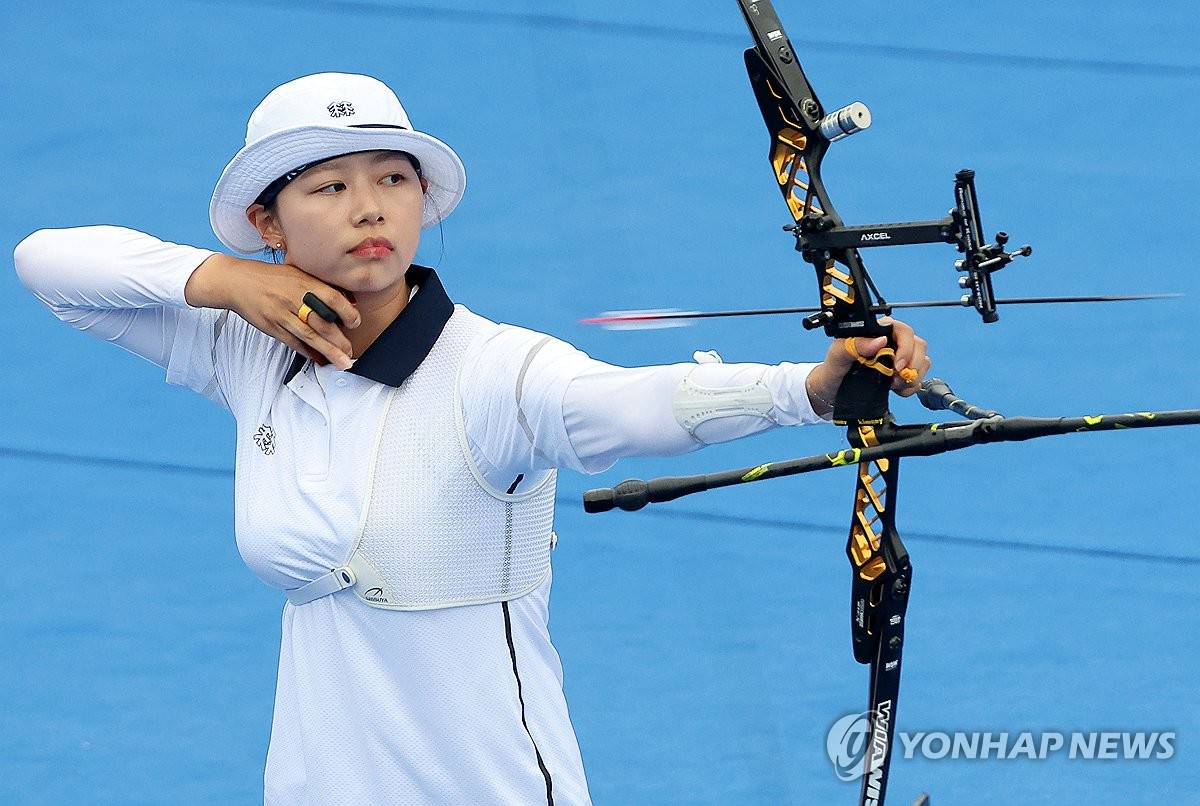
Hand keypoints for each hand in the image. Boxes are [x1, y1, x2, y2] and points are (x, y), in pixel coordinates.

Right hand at [185, 254, 360, 368]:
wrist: (237, 281)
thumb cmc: (270, 277)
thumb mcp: (297, 272)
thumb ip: (320, 286)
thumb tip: (348, 301)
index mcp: (303, 282)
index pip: (332, 298)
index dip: (347, 312)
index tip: (356, 323)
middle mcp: (293, 299)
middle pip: (322, 322)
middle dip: (340, 340)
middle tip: (351, 351)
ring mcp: (281, 315)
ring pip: (309, 336)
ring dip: (329, 351)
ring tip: (343, 362)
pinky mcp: (272, 327)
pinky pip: (293, 343)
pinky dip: (308, 352)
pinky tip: (319, 359)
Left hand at [805, 317, 929, 415]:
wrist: (831, 393)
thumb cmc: (832, 370)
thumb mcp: (836, 355)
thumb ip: (854, 345)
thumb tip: (879, 341)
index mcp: (877, 331)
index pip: (903, 330)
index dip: (906, 347)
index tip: (897, 365)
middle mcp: (891, 342)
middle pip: (918, 345)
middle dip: (912, 364)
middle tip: (895, 378)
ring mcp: (898, 358)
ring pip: (922, 361)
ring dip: (912, 376)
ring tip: (893, 385)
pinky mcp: (901, 374)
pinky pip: (918, 376)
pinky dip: (912, 386)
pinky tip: (897, 390)